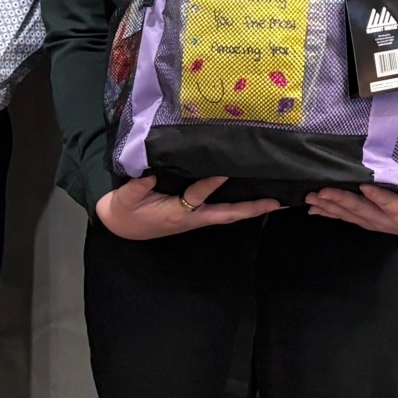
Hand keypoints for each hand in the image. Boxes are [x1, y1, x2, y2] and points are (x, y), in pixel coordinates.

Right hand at [97, 174, 280, 239]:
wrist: (121, 226)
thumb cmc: (125, 210)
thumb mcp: (126, 197)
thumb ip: (138, 185)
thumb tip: (152, 171)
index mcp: (175, 212)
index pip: (197, 196)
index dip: (211, 184)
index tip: (225, 171)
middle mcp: (191, 217)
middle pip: (227, 214)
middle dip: (251, 208)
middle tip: (276, 202)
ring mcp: (196, 218)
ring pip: (228, 214)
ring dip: (251, 208)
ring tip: (275, 202)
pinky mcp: (196, 216)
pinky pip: (222, 211)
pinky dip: (240, 207)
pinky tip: (254, 199)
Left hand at [308, 156, 397, 236]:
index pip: (389, 203)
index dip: (376, 196)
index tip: (363, 185)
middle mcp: (386, 221)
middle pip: (362, 210)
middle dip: (340, 200)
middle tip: (322, 191)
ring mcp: (375, 223)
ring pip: (350, 215)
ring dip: (330, 207)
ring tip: (312, 198)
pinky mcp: (368, 222)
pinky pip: (348, 219)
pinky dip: (331, 214)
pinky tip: (315, 209)